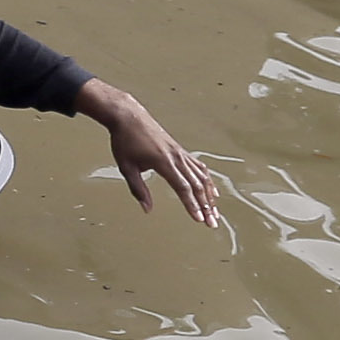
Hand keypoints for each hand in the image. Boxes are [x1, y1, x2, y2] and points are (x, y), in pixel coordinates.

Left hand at [90, 87, 218, 225]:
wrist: (129, 117)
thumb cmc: (125, 141)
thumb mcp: (126, 167)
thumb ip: (138, 189)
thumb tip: (147, 209)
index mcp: (164, 162)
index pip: (182, 188)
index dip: (192, 204)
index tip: (199, 218)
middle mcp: (177, 157)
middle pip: (196, 185)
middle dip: (206, 206)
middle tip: (212, 223)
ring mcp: (181, 153)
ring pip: (201, 177)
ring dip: (209, 196)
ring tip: (215, 211)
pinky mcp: (181, 151)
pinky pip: (199, 167)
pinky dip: (207, 180)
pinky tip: (212, 191)